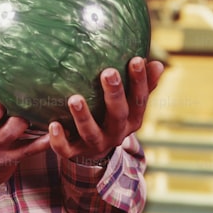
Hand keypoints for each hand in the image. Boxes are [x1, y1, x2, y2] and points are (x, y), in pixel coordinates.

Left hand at [48, 56, 165, 163]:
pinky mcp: (75, 154)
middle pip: (118, 115)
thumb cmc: (112, 115)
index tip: (136, 59)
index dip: (140, 81)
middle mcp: (117, 133)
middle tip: (108, 72)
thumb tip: (159, 64)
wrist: (95, 152)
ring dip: (83, 117)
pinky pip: (66, 150)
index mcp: (132, 119)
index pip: (140, 100)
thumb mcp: (130, 104)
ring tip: (74, 99)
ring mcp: (96, 144)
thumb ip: (143, 85)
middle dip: (114, 94)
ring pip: (91, 133)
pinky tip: (52, 124)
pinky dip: (58, 140)